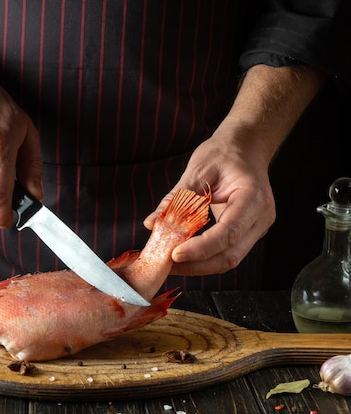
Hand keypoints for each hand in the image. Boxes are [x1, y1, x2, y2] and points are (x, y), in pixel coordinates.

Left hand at [144, 64, 324, 276]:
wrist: (246, 147)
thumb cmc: (224, 153)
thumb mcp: (198, 169)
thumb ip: (177, 199)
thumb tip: (152, 224)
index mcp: (253, 198)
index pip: (228, 233)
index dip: (201, 248)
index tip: (174, 254)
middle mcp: (261, 217)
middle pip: (231, 255)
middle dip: (197, 265)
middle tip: (168, 265)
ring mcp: (258, 228)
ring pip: (230, 259)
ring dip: (200, 266)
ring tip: (172, 264)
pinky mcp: (249, 233)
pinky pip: (227, 252)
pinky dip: (205, 258)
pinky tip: (185, 255)